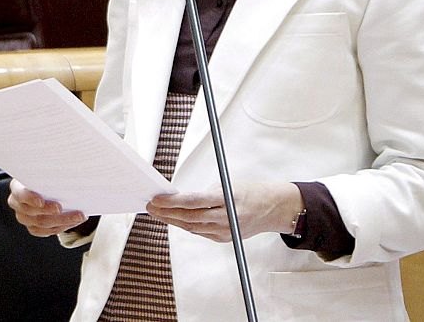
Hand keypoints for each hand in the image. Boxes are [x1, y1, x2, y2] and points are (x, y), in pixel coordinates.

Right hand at [7, 178, 86, 236]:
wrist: (41, 188)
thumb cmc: (42, 178)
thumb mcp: (41, 173)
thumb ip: (48, 174)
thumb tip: (66, 171)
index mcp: (17, 188)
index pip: (20, 194)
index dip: (30, 198)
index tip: (41, 201)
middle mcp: (17, 204)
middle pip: (32, 212)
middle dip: (50, 211)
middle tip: (63, 208)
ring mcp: (24, 218)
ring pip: (42, 223)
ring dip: (62, 220)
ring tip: (78, 216)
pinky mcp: (33, 227)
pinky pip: (46, 231)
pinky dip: (61, 227)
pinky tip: (72, 222)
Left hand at [144, 181, 302, 241]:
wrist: (273, 208)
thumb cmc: (250, 192)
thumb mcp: (227, 185)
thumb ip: (204, 194)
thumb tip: (178, 197)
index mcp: (227, 200)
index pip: (193, 201)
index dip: (172, 202)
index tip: (156, 198)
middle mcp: (227, 219)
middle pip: (189, 217)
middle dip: (166, 212)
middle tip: (150, 205)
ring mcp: (226, 231)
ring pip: (192, 227)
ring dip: (172, 220)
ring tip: (156, 212)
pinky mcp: (225, 238)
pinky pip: (200, 232)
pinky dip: (185, 225)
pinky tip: (173, 219)